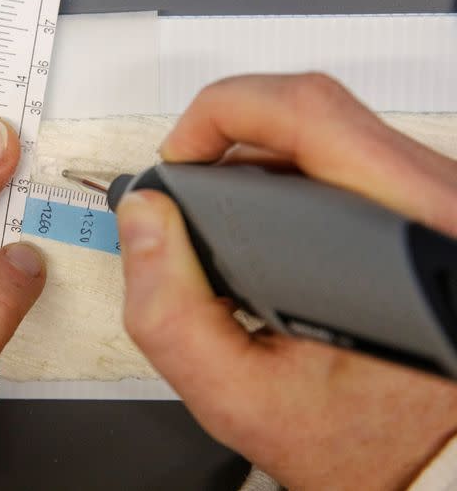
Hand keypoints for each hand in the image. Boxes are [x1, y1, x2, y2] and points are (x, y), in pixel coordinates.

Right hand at [116, 74, 456, 489]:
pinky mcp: (430, 207)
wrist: (432, 454)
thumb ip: (169, 313)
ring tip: (227, 215)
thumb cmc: (357, 437)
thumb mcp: (238, 396)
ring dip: (262, 158)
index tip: (178, 163)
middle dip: (229, 141)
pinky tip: (270, 224)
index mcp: (398, 239)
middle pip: (313, 113)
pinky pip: (352, 158)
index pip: (303, 115)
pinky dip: (294, 176)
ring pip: (333, 130)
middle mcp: (433, 205)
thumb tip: (141, 220)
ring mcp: (438, 202)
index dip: (219, 120)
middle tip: (191, 192)